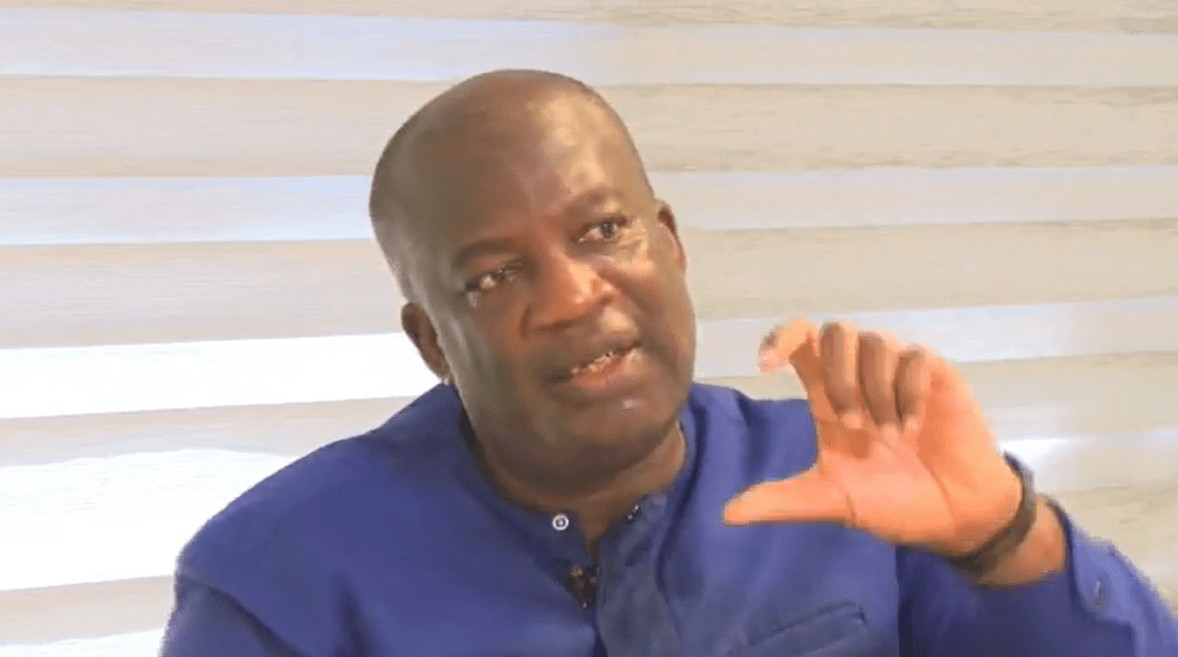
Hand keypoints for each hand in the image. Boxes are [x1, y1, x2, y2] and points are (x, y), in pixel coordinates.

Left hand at [722, 318, 1021, 555]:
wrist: (956, 517)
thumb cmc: (893, 503)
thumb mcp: (831, 503)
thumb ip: (782, 501)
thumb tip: (726, 515)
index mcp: (831, 397)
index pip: (800, 342)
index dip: (779, 339)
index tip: (764, 365)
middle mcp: (863, 377)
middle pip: (835, 331)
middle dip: (838, 375)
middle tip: (852, 424)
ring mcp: (901, 374)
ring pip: (876, 340)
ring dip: (876, 388)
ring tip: (892, 434)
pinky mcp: (938, 377)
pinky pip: (915, 357)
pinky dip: (909, 390)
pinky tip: (916, 425)